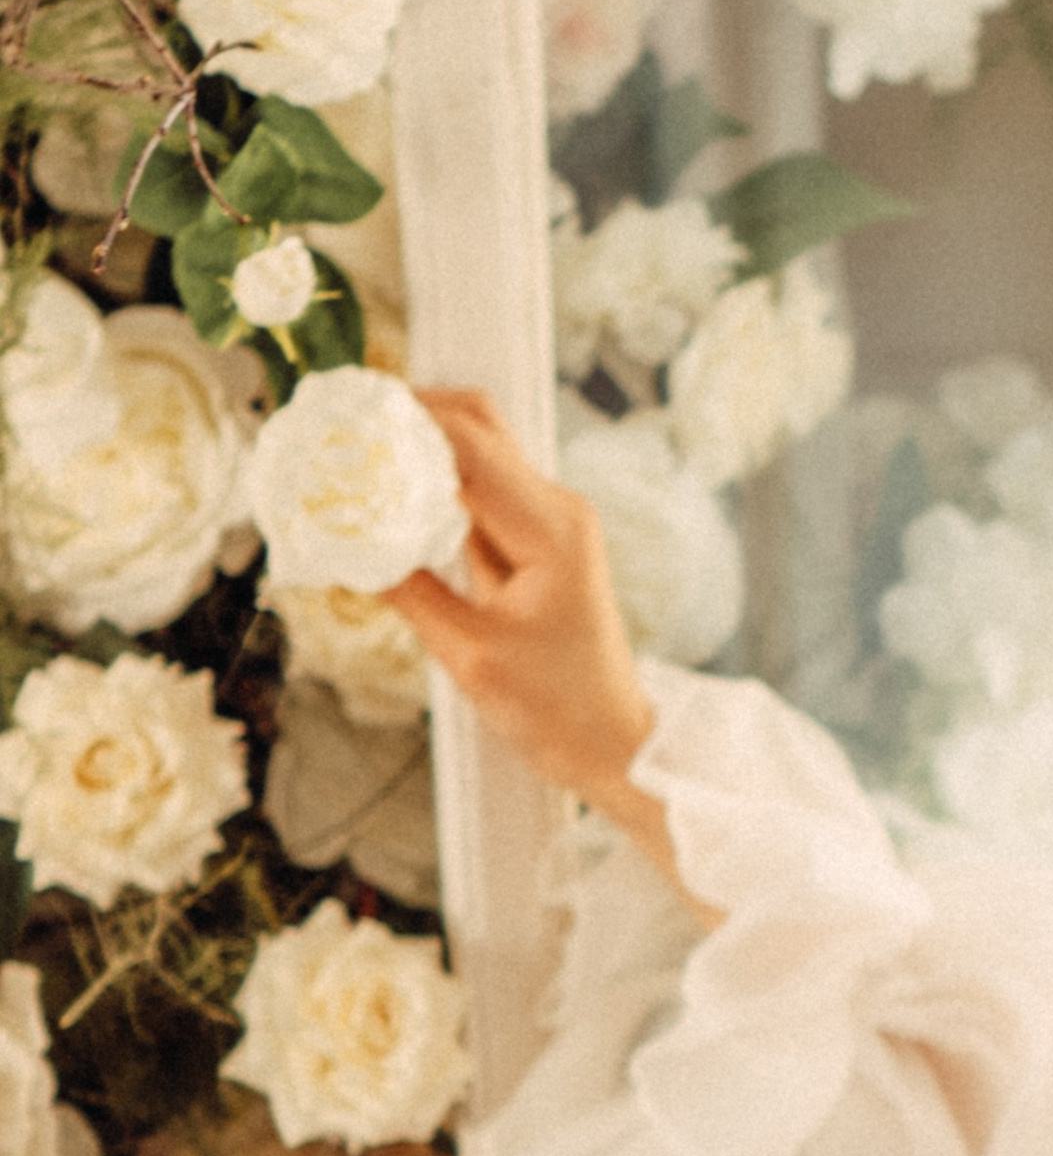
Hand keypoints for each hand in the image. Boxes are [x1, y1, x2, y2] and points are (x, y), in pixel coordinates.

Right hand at [389, 391, 682, 879]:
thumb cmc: (556, 709)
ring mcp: (549, 522)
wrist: (611, 743)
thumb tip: (343, 545)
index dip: (403, 419)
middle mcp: (556, 510)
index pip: (469, 443)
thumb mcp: (468, 654)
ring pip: (475, 452)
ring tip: (350, 455)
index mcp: (550, 529)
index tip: (341, 412)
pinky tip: (384, 497)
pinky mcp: (533, 542)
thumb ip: (407, 590)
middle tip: (339, 423)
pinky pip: (476, 492)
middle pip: (478, 425)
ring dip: (416, 447)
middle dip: (407, 414)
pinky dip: (430, 485)